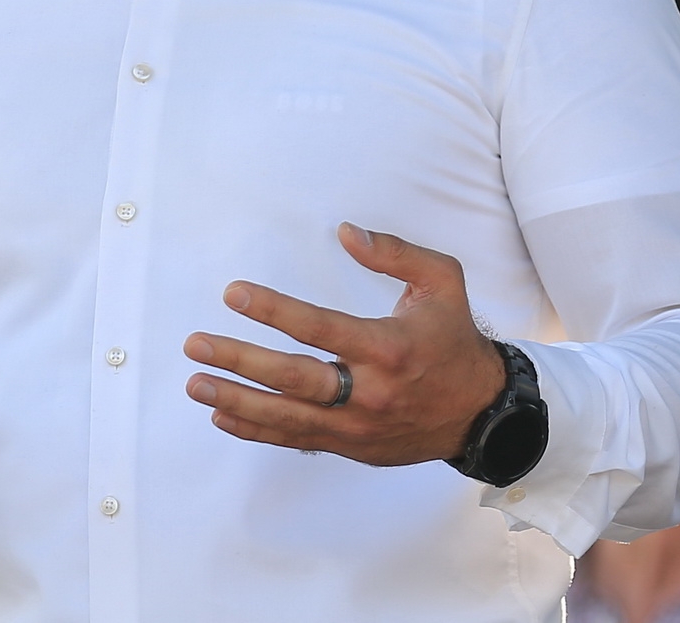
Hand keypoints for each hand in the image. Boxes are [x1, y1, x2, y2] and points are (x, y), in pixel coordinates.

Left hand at [183, 222, 506, 465]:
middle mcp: (370, 392)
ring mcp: (359, 426)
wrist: (484, 414)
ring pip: (288, 417)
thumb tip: (345, 232)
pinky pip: (297, 440)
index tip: (233, 294)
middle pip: (294, 379)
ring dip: (236, 401)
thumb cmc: (455, 340)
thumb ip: (396, 253)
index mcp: (388, 346)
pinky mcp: (353, 447)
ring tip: (195, 383)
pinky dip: (257, 431)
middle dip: (240, 361)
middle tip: (195, 345)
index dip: (273, 310)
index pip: (319, 328)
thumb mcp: (443, 283)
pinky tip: (221, 417)